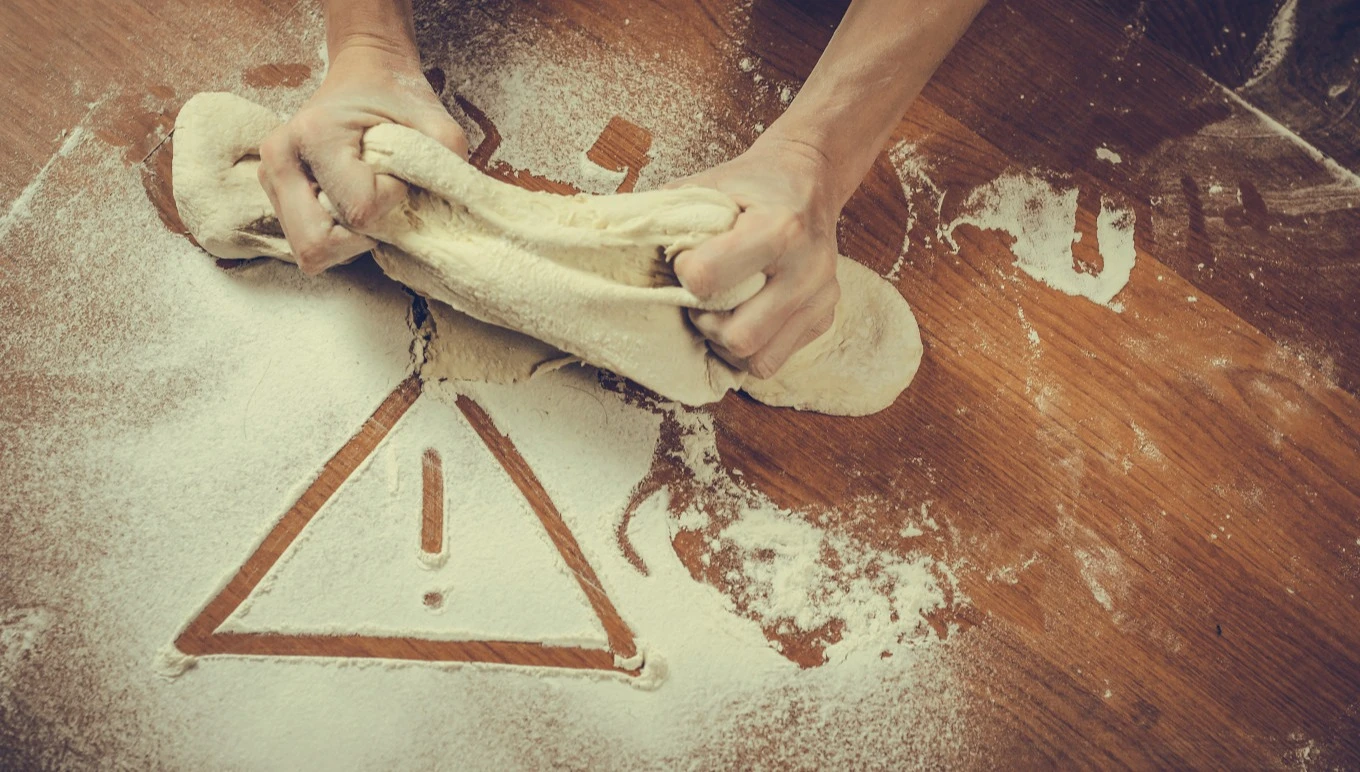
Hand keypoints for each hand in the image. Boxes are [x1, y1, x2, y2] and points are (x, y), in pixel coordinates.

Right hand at [257, 44, 468, 273]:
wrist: (364, 71)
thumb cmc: (395, 92)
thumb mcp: (432, 118)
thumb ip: (443, 162)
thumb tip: (446, 213)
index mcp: (315, 134)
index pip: (359, 209)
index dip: (392, 201)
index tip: (400, 174)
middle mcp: (281, 159)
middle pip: (316, 245)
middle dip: (361, 239)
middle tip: (382, 206)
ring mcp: (271, 178)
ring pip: (309, 251)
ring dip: (348, 242)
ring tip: (366, 204)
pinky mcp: (275, 192)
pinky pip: (307, 242)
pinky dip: (337, 238)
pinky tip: (351, 207)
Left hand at [668, 138, 841, 378]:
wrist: (810, 179)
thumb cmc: (752, 184)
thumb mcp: (708, 185)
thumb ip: (668, 214)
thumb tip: (614, 243)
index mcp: (779, 228)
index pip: (708, 279)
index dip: (684, 273)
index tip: (684, 260)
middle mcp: (808, 268)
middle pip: (739, 337)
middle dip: (706, 325)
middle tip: (700, 300)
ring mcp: (821, 297)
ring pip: (758, 360)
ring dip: (726, 345)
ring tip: (720, 315)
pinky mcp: (825, 317)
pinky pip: (776, 358)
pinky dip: (750, 348)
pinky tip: (742, 318)